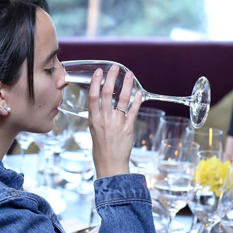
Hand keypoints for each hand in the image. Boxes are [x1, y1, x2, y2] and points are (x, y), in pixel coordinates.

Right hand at [88, 64, 142, 178]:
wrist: (110, 164)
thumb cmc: (101, 148)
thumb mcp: (93, 130)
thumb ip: (97, 116)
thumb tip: (99, 104)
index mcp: (94, 119)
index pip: (93, 96)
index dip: (95, 81)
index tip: (99, 71)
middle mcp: (104, 119)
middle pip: (107, 93)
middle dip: (111, 78)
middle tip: (115, 68)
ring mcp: (117, 123)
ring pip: (121, 99)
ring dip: (126, 85)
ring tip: (129, 75)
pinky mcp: (128, 128)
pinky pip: (133, 111)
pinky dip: (137, 101)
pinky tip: (139, 92)